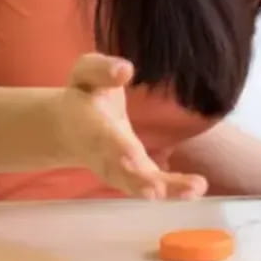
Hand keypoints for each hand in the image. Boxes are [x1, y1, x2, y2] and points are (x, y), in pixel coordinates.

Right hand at [55, 53, 207, 199]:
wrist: (66, 128)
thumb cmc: (83, 93)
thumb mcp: (86, 72)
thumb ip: (102, 69)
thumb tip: (125, 70)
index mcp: (90, 124)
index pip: (104, 137)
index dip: (117, 147)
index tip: (132, 156)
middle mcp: (102, 152)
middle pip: (119, 170)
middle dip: (138, 180)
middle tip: (158, 190)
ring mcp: (116, 168)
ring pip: (136, 183)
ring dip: (162, 189)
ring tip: (191, 191)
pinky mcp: (131, 174)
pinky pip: (148, 185)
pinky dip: (170, 190)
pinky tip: (194, 190)